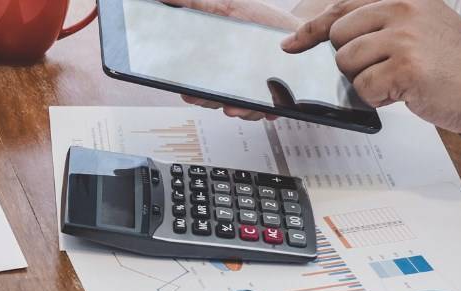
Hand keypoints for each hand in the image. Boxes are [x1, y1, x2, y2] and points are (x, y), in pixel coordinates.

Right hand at [163, 0, 300, 120]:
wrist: (294, 26)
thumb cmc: (259, 19)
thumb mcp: (224, 7)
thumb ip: (194, 4)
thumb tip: (166, 0)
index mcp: (218, 66)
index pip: (198, 86)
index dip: (191, 91)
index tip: (187, 92)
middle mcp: (235, 83)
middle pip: (216, 101)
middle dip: (212, 102)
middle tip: (209, 98)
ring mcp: (255, 91)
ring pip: (243, 110)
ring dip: (240, 111)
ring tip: (237, 106)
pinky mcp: (278, 96)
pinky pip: (271, 109)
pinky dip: (269, 111)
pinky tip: (269, 109)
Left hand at [282, 0, 460, 132]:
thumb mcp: (425, 24)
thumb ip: (385, 23)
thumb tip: (334, 37)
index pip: (342, 8)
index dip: (311, 28)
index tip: (292, 43)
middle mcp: (402, 10)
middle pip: (338, 39)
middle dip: (351, 62)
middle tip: (383, 71)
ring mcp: (403, 37)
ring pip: (347, 64)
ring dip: (366, 82)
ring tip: (400, 82)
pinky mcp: (405, 67)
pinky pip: (363, 88)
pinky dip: (378, 99)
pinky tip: (405, 94)